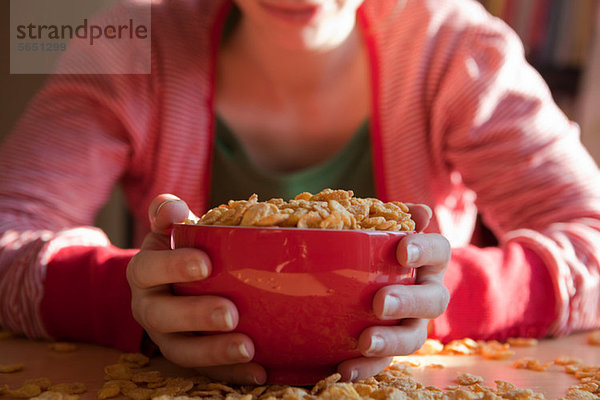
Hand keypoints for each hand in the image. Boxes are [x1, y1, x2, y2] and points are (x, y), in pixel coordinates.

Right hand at [126, 194, 266, 383]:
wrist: (172, 284)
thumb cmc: (178, 252)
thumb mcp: (168, 232)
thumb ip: (167, 214)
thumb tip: (171, 207)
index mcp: (144, 273)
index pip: (148, 269)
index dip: (173, 267)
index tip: (206, 264)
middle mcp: (149, 308)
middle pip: (162, 316)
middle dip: (196, 315)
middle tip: (230, 313)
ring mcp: (167, 337)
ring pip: (183, 351)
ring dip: (215, 352)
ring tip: (248, 348)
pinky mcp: (189, 357)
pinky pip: (207, 371)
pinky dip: (233, 373)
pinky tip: (260, 371)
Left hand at [337, 204, 449, 380]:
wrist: (352, 282)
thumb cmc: (369, 248)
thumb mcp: (374, 228)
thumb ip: (390, 216)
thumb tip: (421, 213)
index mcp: (428, 261)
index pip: (439, 250)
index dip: (425, 250)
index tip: (401, 250)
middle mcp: (426, 293)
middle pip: (433, 300)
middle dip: (408, 302)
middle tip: (380, 303)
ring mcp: (411, 323)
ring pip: (414, 337)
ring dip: (392, 341)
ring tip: (365, 342)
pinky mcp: (391, 348)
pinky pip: (385, 362)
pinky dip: (367, 367)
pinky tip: (344, 369)